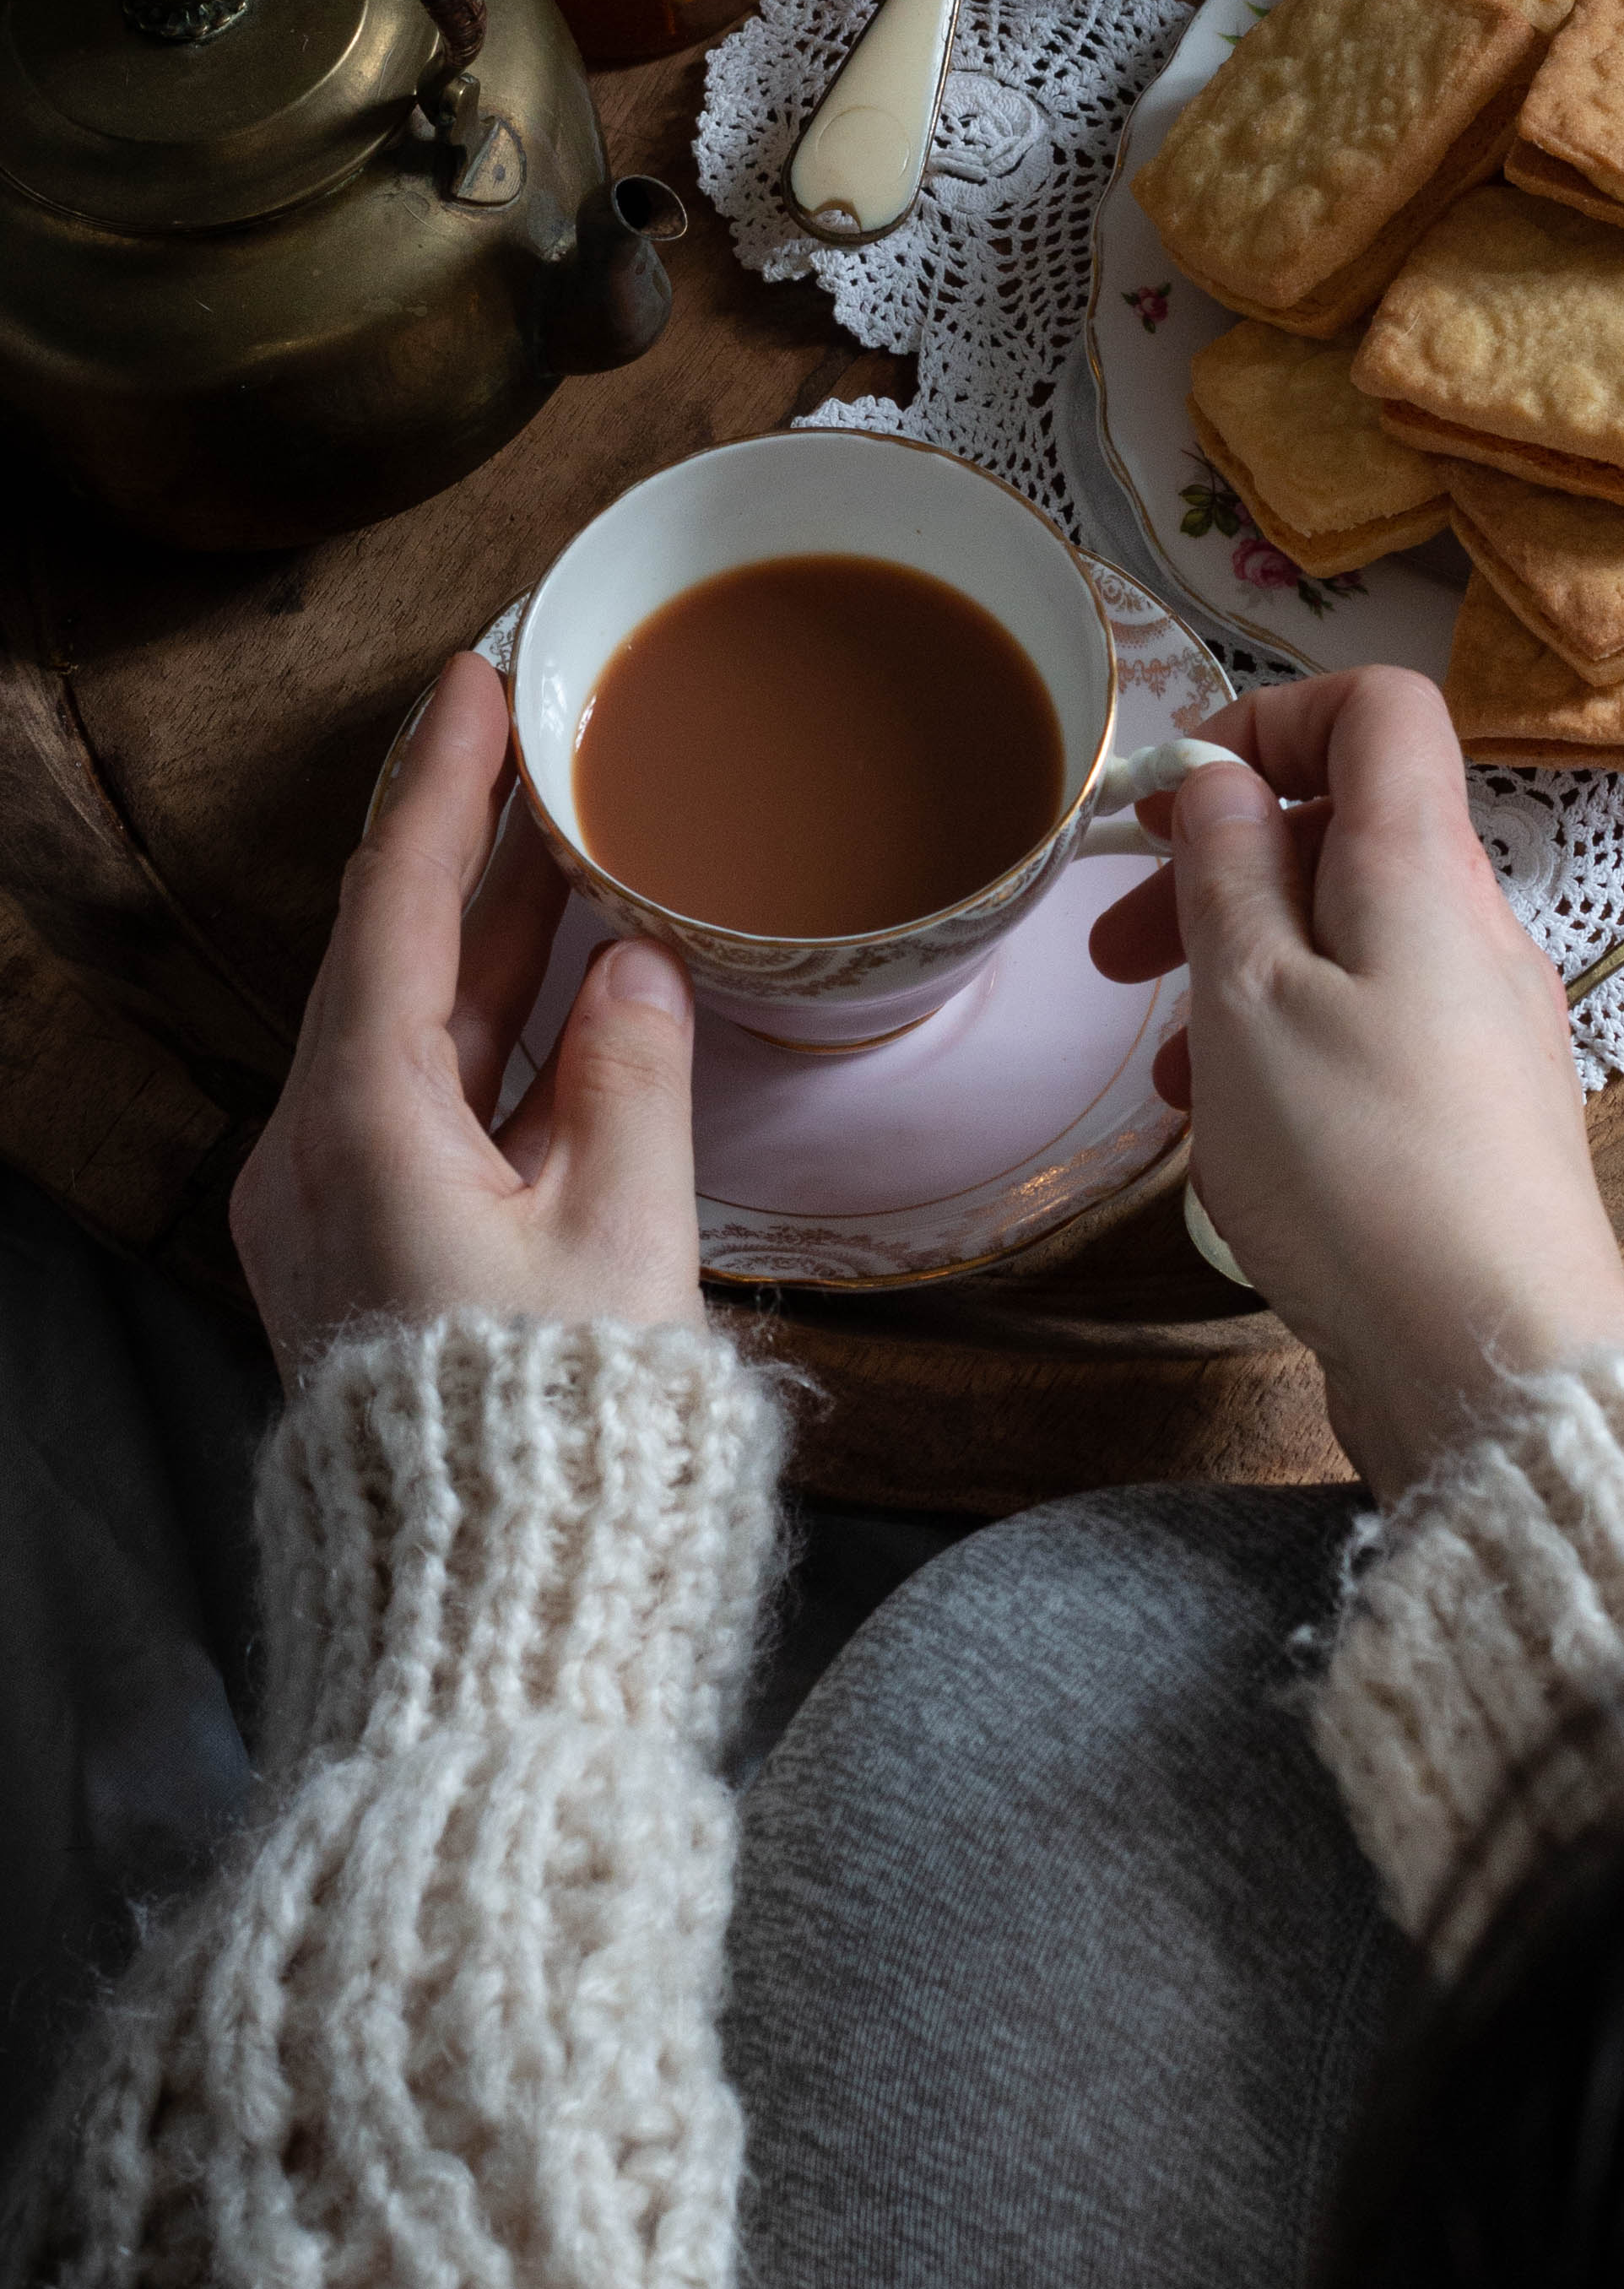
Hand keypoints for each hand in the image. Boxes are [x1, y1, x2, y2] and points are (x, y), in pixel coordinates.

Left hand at [231, 651, 707, 1381]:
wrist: (489, 1604)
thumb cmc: (557, 1431)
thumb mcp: (623, 1234)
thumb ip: (633, 1077)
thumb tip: (636, 966)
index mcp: (363, 1130)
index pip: (398, 910)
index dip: (442, 788)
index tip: (475, 684)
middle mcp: (321, 1158)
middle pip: (396, 959)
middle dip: (471, 844)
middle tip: (532, 735)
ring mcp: (340, 1212)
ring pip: (417, 1030)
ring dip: (495, 936)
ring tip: (569, 833)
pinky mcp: (378, 1257)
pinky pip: (431, 1101)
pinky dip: (500, 1030)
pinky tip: (572, 988)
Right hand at [1089, 666, 1623, 1495]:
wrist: (1491, 1361)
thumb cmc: (1360, 1169)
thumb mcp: (1250, 1001)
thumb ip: (1228, 873)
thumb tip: (1221, 777)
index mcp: (1425, 869)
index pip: (1378, 708)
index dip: (1271, 720)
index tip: (1177, 796)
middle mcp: (1474, 932)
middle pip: (1346, 836)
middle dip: (1221, 871)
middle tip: (1115, 948)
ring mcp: (1485, 1030)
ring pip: (1348, 949)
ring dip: (1241, 980)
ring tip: (1163, 1070)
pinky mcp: (1475, 1119)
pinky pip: (1370, 1040)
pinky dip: (1289, 1058)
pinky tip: (1230, 1140)